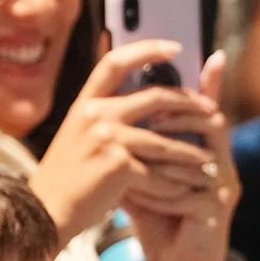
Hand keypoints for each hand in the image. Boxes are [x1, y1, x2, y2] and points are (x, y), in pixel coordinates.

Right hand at [30, 41, 225, 241]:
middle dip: (190, 103)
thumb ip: (107, 115)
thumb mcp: (81, 136)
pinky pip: (157, 172)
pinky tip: (187, 191)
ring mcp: (107, 138)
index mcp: (86, 103)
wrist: (47, 213)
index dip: (146, 49)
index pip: (115, 62)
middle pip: (155, 97)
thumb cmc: (69, 177)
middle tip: (212, 109)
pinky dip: (174, 184)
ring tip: (211, 161)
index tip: (176, 47)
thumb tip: (149, 99)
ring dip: (191, 153)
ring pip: (164, 140)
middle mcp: (95, 114)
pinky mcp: (118, 164)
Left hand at [127, 52, 241, 260]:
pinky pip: (189, 189)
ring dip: (166, 146)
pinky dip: (160, 186)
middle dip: (178, 108)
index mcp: (208, 156)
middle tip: (147, 103)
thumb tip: (110, 117)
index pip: (209, 111)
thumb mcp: (146, 181)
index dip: (206, 84)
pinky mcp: (215, 213)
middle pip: (212, 120)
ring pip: (200, 151)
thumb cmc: (163, 227)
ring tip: (136, 143)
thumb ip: (138, 151)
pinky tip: (135, 187)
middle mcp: (223, 167)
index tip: (192, 56)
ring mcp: (223, 189)